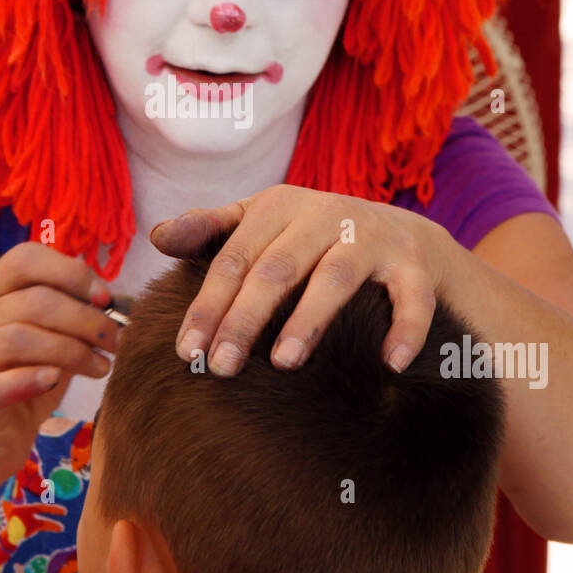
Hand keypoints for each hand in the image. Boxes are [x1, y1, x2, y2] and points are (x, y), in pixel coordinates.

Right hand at [0, 242, 119, 486]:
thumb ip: (71, 316)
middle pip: (33, 299)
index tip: (105, 299)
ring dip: (72, 349)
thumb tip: (117, 302)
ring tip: (101, 367)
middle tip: (114, 341)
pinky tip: (56, 381)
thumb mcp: (49, 340)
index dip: (71, 273)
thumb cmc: (23, 380)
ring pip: (18, 337)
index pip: (25, 259)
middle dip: (85, 318)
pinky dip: (31, 379)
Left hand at [149, 186, 450, 376]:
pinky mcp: (414, 261)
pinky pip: (411, 296)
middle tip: (220, 367)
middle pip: (277, 268)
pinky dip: (405, 328)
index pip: (233, 258)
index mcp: (279, 206)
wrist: (403, 235)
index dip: (207, 304)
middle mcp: (325, 213)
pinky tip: (390, 363)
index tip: (185, 352)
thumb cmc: (313, 239)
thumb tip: (158, 237)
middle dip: (245, 318)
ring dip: (310, 320)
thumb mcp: (262, 224)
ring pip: (336, 277)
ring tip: (285, 363)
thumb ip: (211, 231)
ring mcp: (373, 236)